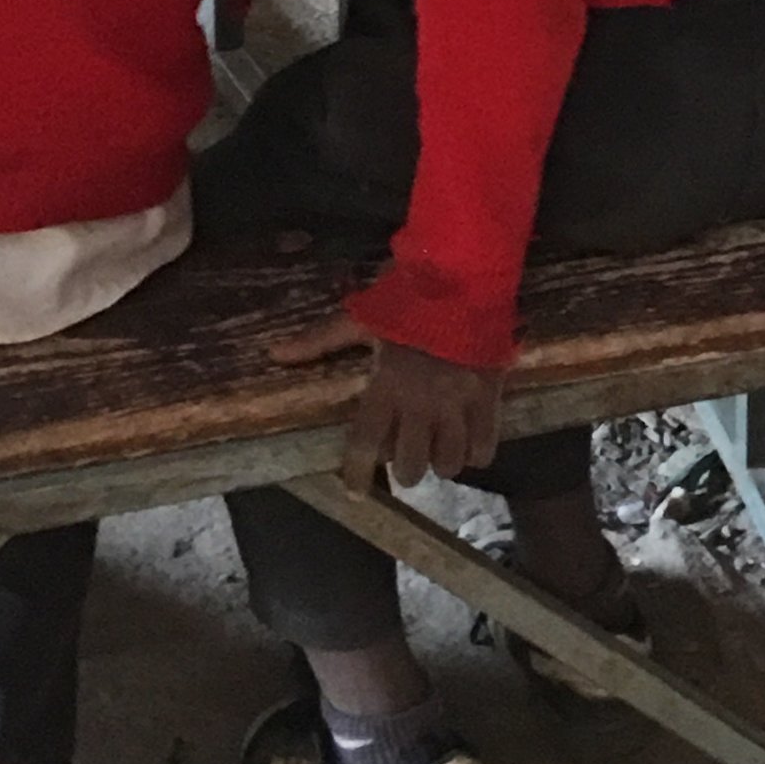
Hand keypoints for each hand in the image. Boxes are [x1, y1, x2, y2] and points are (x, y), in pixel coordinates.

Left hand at [269, 311, 504, 489]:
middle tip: (407, 455)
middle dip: (406, 469)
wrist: (466, 272)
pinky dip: (476, 453)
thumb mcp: (362, 317)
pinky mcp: (490, 397)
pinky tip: (469, 441)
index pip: (365, 444)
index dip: (357, 475)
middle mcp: (420, 404)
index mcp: (386, 385)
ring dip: (440, 462)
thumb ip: (320, 340)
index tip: (356, 491)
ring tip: (439, 448)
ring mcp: (457, 403)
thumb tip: (275, 354)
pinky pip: (484, 448)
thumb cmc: (409, 296)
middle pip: (411, 468)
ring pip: (448, 464)